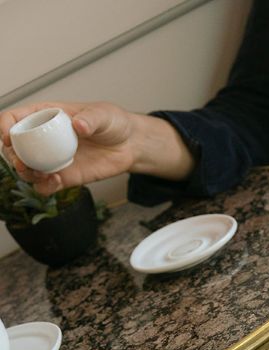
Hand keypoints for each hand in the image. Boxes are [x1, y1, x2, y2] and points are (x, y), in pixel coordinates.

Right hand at [0, 101, 137, 194]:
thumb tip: (78, 125)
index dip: (4, 126)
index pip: (14, 118)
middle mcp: (43, 138)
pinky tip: (56, 182)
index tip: (6, 137)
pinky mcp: (63, 176)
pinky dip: (45, 187)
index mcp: (44, 115)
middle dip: (13, 157)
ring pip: (26, 169)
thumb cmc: (112, 122)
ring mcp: (51, 158)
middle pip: (14, 147)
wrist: (128, 146)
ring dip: (27, 175)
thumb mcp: (103, 114)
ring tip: (43, 175)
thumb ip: (91, 118)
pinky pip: (45, 185)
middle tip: (24, 164)